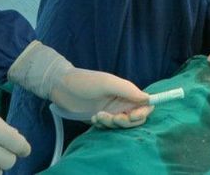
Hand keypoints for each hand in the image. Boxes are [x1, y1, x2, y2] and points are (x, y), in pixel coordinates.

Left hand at [9, 41, 151, 128]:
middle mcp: (121, 102)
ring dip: (112, 123)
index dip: (143, 112)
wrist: (61, 87)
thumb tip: (148, 98)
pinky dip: (103, 126)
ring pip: (121, 125)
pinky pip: (109, 128)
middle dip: (126, 121)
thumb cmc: (85, 82)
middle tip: (113, 118)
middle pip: (135, 118)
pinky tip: (93, 118)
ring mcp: (111, 111)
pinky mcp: (100, 118)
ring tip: (98, 116)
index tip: (132, 116)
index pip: (145, 104)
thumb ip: (128, 90)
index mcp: (126, 92)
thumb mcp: (107, 83)